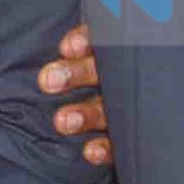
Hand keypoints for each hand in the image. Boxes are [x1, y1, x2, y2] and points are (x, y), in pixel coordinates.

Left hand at [38, 22, 111, 165]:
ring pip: (107, 108)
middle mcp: (116, 75)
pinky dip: (104, 148)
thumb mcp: (77, 47)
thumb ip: (69, 43)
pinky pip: (117, 142)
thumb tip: (40, 32)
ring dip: (86, 114)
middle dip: (75, 75)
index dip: (84, 41)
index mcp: (104, 49)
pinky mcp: (125, 135)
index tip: (66, 48)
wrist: (143, 110)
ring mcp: (122, 106)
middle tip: (48, 82)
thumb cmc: (82, 66)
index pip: (98, 38)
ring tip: (62, 122)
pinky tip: (89, 151)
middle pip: (99, 71)